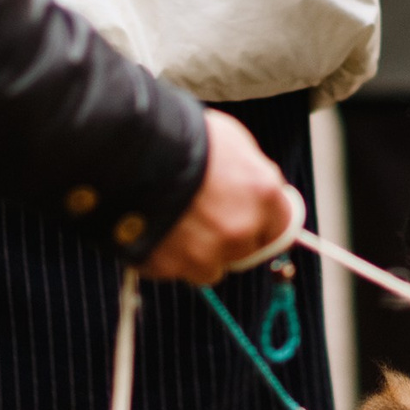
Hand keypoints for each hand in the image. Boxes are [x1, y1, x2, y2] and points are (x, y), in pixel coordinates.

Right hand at [140, 109, 296, 283]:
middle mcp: (241, 230)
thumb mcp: (233, 143)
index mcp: (263, 195)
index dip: (263, 226)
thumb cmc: (184, 137)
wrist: (129, 149)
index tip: (253, 225)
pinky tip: (156, 231)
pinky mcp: (169, 267)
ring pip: (211, 269)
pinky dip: (168, 259)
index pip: (280, 229)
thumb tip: (254, 191)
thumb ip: (251, 176)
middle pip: (244, 251)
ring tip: (176, 225)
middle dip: (229, 240)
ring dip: (198, 255)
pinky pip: (175, 272)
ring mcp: (205, 253)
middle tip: (205, 219)